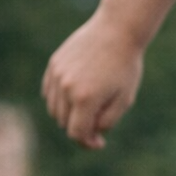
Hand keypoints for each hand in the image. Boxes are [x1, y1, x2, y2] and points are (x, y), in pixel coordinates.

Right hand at [42, 11, 146, 148]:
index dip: (87, 143)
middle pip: (64, 123)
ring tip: (89, 108)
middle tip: (98, 124)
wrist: (116, 32)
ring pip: (54, 109)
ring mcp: (57, 75)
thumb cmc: (125, 68)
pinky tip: (77, 96)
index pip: (76, 133)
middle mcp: (66, 87)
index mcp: (85, 99)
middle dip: (80, 128)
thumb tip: (90, 135)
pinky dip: (60, 100)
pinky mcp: (53, 64)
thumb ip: (106, 122)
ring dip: (69, 115)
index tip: (99, 143)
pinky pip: (49, 93)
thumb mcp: (124, 101)